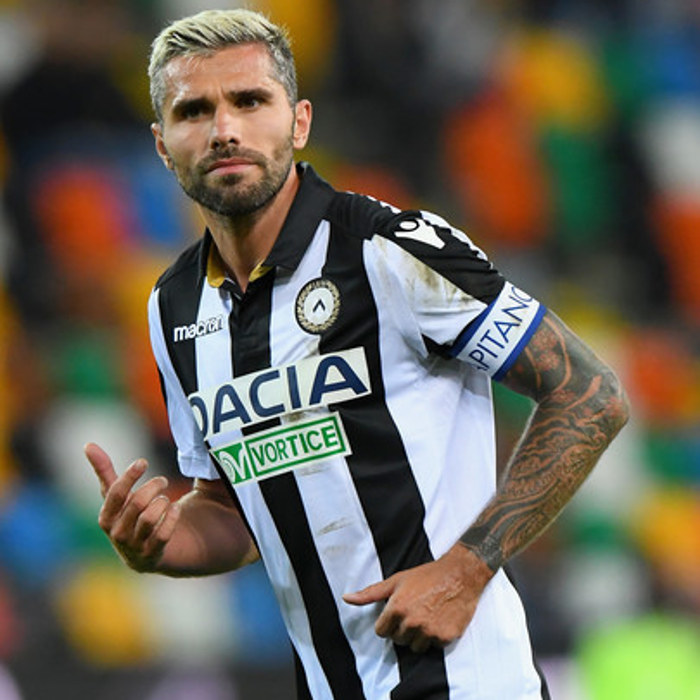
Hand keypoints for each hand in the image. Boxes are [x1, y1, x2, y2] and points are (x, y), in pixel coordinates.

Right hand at [84, 442, 180, 572]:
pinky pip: (164, 534)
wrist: (145, 552)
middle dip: (154, 487)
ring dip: (163, 502)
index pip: (116, 493)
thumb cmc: (129, 516)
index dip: (129, 476)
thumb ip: (104, 471)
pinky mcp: (152, 554)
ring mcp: (134, 546)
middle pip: (137, 503)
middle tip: (162, 480)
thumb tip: (88, 444)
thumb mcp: (116, 496)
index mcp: (106, 517)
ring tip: (165, 499)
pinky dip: (172, 517)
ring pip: (150, 518)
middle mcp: (117, 534)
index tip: (143, 462)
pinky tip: (175, 509)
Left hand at [343, 544, 493, 652]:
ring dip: (419, 636)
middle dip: (403, 629)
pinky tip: (439, 620)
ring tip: (427, 616)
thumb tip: (346, 598)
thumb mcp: (396, 580)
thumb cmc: (427, 575)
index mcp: (397, 607)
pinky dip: (435, 636)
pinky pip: (433, 646)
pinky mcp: (444, 637)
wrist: (460, 575)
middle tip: (415, 611)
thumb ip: (370, 593)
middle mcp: (411, 621)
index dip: (388, 623)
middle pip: (397, 640)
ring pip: (415, 647)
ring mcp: (429, 630)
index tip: (397, 614)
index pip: (381, 631)